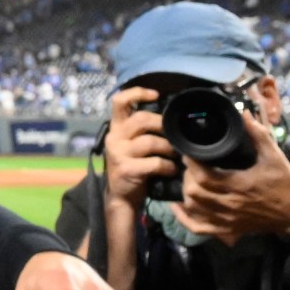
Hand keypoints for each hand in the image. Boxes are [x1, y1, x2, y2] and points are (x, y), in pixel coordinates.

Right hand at [101, 87, 179, 208]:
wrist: (121, 196)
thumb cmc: (132, 166)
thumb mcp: (131, 144)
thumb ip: (142, 130)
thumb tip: (169, 117)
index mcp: (116, 128)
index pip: (119, 101)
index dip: (137, 93)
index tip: (155, 95)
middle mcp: (114, 137)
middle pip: (141, 119)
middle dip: (163, 125)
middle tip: (174, 136)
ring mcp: (118, 153)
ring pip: (150, 141)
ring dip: (169, 148)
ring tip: (175, 156)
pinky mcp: (127, 169)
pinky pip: (155, 163)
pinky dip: (168, 166)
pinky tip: (171, 170)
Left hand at [170, 114, 289, 243]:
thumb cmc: (287, 185)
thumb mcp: (276, 157)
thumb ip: (259, 135)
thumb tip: (244, 114)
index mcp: (238, 185)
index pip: (202, 174)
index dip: (190, 162)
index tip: (188, 151)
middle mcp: (229, 204)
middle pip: (193, 191)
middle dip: (187, 175)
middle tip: (190, 164)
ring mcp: (227, 220)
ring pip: (193, 208)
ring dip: (185, 193)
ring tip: (189, 180)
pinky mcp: (228, 230)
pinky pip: (198, 228)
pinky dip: (184, 218)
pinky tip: (178, 207)